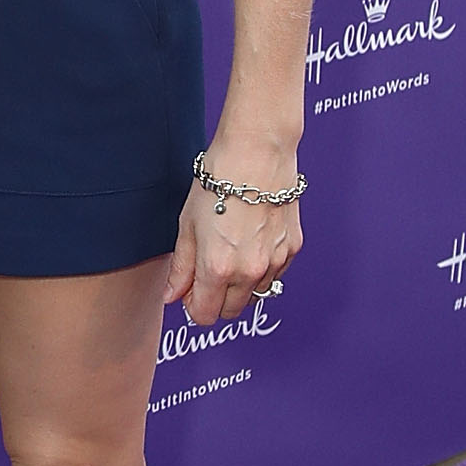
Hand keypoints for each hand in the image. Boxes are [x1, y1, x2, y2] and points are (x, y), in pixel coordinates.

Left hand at [163, 177, 300, 327]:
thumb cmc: (219, 179)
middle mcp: (250, 271)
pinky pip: (275, 276)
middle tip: (206, 274)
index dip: (193, 307)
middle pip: (231, 311)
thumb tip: (172, 295)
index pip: (205, 314)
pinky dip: (261, 270)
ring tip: (230, 253)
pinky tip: (250, 243)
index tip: (189, 293)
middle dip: (216, 300)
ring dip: (240, 287)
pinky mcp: (293, 248)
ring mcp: (275, 262)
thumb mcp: (187, 225)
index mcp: (218, 268)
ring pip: (255, 295)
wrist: (257, 151)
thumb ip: (181, 267)